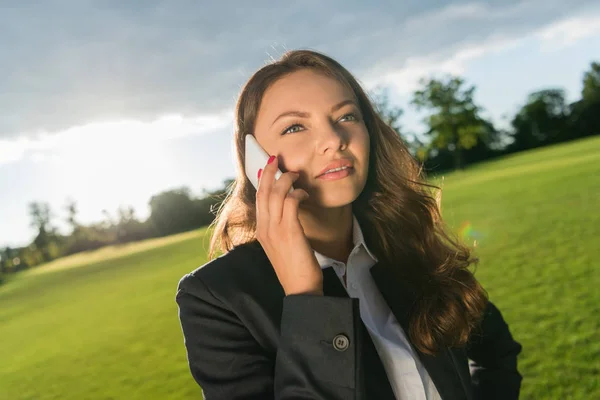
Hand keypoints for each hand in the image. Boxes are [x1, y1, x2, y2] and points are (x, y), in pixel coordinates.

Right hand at [255, 155, 323, 295]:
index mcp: (261, 231)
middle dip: (268, 172)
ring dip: (286, 179)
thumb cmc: (295, 268)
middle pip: (263, 192)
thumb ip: (281, 228)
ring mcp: (275, 230)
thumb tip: (288, 210)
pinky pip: (290, 202)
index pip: (258, 200)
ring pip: (276, 194)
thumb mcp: (282, 246)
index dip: (261, 181)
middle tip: (276, 159)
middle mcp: (265, 229)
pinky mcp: (289, 232)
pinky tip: (304, 195)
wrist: (300, 290)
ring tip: (295, 174)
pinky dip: (297, 193)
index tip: (266, 168)